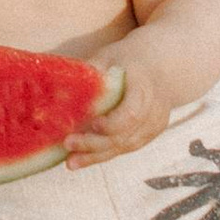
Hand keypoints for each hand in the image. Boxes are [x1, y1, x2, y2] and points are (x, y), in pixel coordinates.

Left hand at [61, 48, 171, 164]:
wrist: (160, 67)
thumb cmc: (128, 59)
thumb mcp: (109, 56)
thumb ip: (91, 72)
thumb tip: (60, 85)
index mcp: (144, 87)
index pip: (132, 113)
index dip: (112, 123)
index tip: (91, 124)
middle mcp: (154, 109)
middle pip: (125, 134)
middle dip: (95, 143)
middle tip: (68, 144)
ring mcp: (155, 124)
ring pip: (125, 146)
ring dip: (97, 156)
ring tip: (71, 162)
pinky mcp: (150, 134)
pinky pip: (127, 148)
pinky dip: (105, 154)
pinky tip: (85, 158)